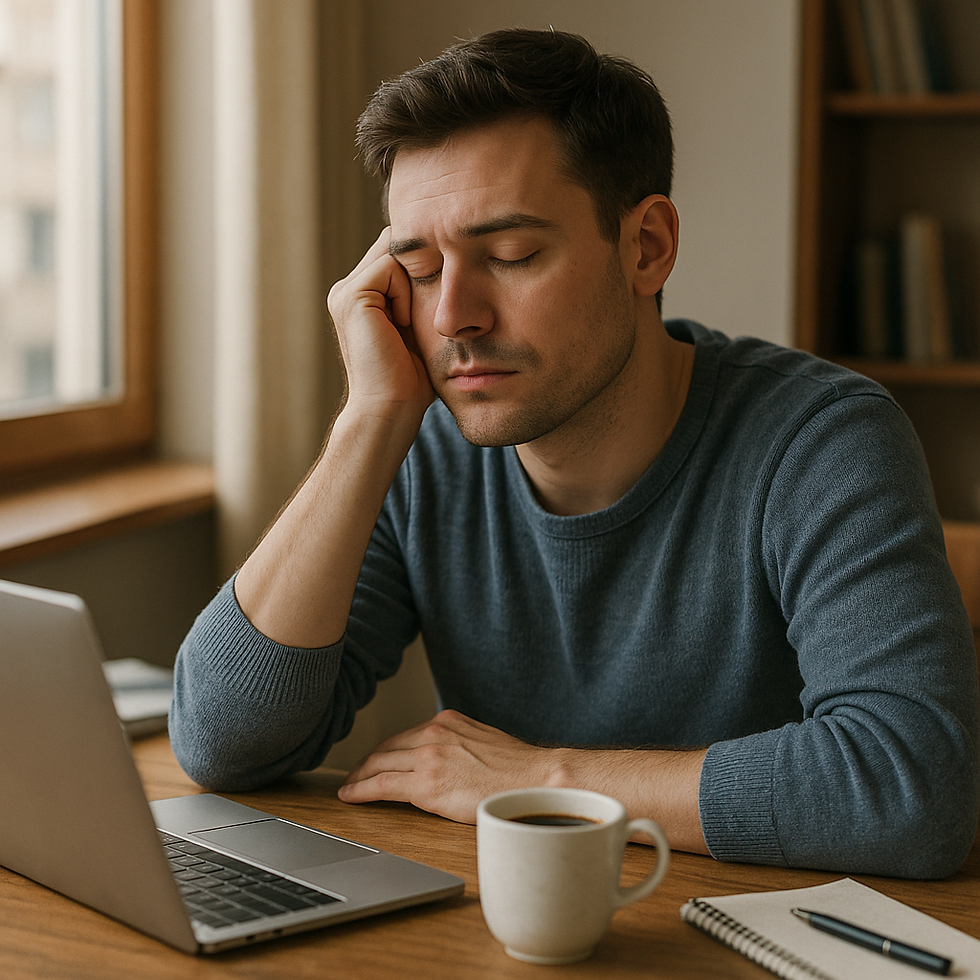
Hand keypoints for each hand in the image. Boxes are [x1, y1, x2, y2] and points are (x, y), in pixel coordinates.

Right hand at [328, 228, 434, 423]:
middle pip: (397, 249)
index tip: (432, 306)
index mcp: (361, 298)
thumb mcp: (420, 327)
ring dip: (414, 286)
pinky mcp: (352, 296)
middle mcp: (347, 290)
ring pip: (396, 255)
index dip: (423, 270)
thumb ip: (420, 294)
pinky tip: (402, 325)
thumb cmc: (412, 379)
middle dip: (420, 272)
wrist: (391, 408)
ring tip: (407, 326)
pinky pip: (391, 266)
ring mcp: (345, 292)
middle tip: (420, 317)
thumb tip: (444, 262)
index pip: (399, 256)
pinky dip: (406, 294)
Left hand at [338, 710, 557, 823]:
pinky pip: (381, 786)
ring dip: (359, 776)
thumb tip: (451, 758)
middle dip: (367, 763)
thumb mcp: (483, 741)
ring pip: (379, 765)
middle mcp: (433, 733)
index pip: (404, 736)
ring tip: (349, 786)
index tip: (375, 760)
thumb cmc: (517, 769)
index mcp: (447, 722)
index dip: (385, 751)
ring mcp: (428, 757)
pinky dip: (360, 790)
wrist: (534, 780)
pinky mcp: (425, 784)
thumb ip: (460, 743)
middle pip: (386, 748)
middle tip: (355, 775)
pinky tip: (350, 795)